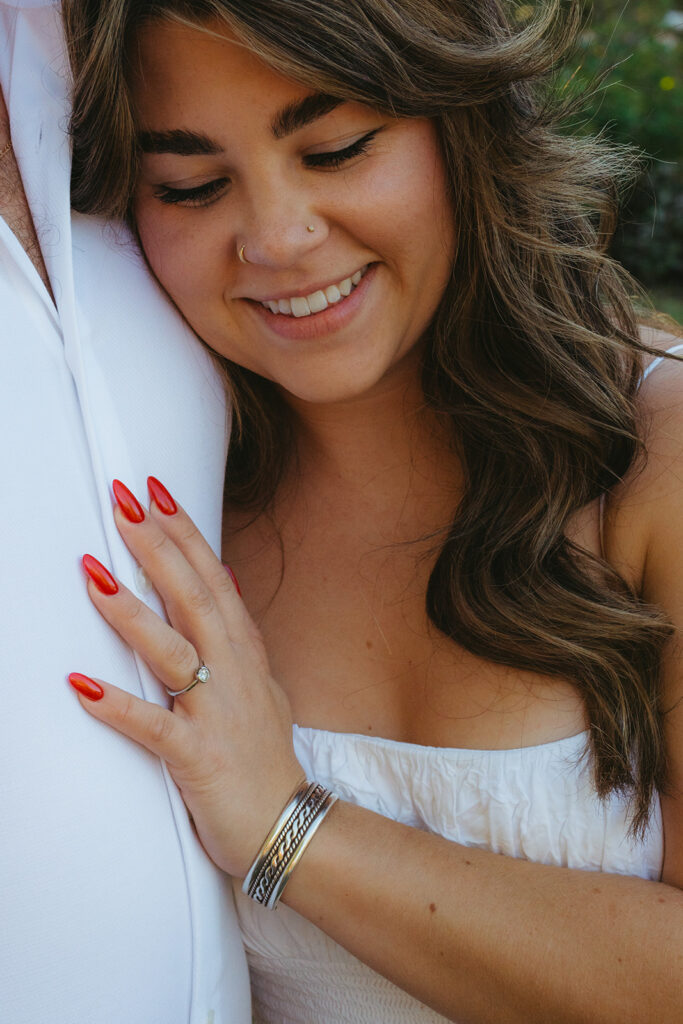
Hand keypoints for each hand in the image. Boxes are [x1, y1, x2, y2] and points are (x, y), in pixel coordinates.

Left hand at [68, 477, 303, 877]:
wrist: (289, 826)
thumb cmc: (265, 757)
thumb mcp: (263, 684)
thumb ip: (240, 635)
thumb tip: (224, 580)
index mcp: (246, 655)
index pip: (214, 579)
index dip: (185, 534)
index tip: (157, 492)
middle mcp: (234, 674)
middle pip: (195, 599)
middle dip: (159, 550)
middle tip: (124, 506)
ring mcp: (217, 713)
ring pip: (173, 652)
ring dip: (132, 612)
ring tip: (94, 574)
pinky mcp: (198, 757)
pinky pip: (154, 727)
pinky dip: (119, 705)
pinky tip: (80, 684)